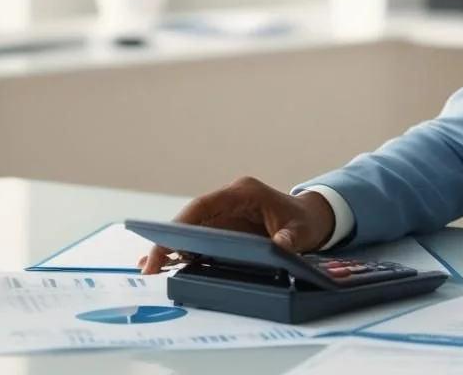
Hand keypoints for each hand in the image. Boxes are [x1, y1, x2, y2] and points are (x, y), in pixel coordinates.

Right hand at [137, 176, 334, 273]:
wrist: (311, 218)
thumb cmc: (305, 221)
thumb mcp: (302, 231)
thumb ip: (289, 239)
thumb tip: (279, 248)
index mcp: (244, 192)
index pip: (205, 204)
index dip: (183, 222)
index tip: (165, 241)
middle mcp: (229, 200)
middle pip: (191, 217)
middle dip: (169, 239)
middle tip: (150, 264)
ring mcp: (224, 213)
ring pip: (190, 228)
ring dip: (171, 246)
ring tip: (151, 268)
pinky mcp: (223, 227)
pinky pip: (198, 237)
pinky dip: (183, 250)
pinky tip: (165, 264)